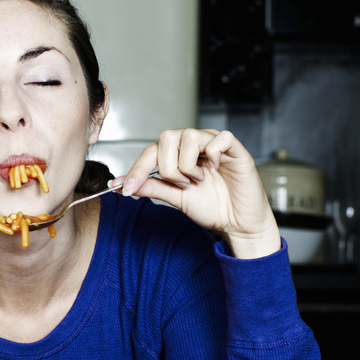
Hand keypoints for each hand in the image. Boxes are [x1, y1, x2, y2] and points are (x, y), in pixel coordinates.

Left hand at [111, 129, 279, 258]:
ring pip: (189, 135)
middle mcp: (195, 146)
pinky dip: (213, 154)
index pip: (152, 150)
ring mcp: (215, 145)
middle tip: (181, 184)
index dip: (138, 168)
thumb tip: (121, 183)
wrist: (237, 224)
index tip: (128, 189)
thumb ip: (151, 186)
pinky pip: (220, 138)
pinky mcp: (235, 149)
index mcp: (178, 155)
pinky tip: (215, 169)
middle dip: (168, 166)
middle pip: (167, 137)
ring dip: (189, 164)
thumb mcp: (175, 197)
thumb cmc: (211, 208)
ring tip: (198, 180)